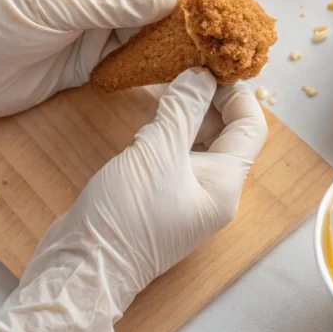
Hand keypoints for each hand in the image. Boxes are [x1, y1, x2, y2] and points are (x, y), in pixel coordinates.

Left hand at [0, 0, 191, 149]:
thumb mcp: (57, 6)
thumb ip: (113, 4)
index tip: (205, 10)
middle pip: (156, 3)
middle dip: (184, 19)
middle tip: (215, 41)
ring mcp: (96, 33)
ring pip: (148, 35)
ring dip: (173, 46)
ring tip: (205, 63)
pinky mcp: (90, 66)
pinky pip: (131, 64)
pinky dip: (152, 70)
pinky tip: (174, 80)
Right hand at [0, 69, 267, 331]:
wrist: (82, 266)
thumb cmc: (126, 217)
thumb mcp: (157, 152)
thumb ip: (182, 109)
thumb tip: (201, 74)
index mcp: (224, 183)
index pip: (250, 127)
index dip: (237, 92)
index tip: (212, 65)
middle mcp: (211, 190)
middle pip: (225, 132)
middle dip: (208, 98)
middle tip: (185, 67)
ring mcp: (185, 194)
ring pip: (196, 141)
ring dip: (185, 112)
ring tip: (167, 84)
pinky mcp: (158, 195)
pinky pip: (173, 154)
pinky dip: (165, 131)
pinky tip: (148, 118)